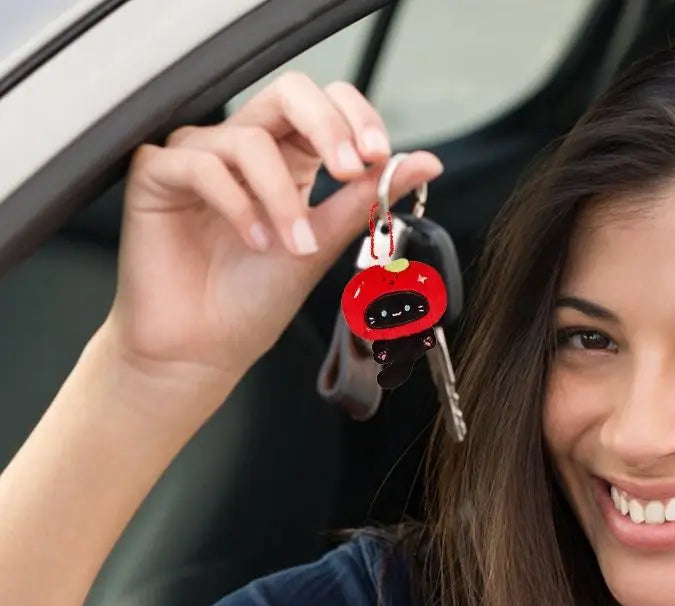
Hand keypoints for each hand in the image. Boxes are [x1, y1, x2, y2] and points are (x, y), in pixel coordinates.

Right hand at [102, 73, 443, 387]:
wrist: (207, 350)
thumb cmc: (255, 302)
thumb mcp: (323, 246)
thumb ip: (366, 200)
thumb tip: (424, 162)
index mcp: (288, 160)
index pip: (324, 104)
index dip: (354, 117)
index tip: (377, 156)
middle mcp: (244, 149)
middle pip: (288, 93)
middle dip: (327, 127)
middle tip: (349, 169)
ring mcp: (199, 157)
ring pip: (249, 138)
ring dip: (282, 197)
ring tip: (293, 246)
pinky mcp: (157, 175)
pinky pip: (201, 163)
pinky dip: (236, 204)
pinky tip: (253, 242)